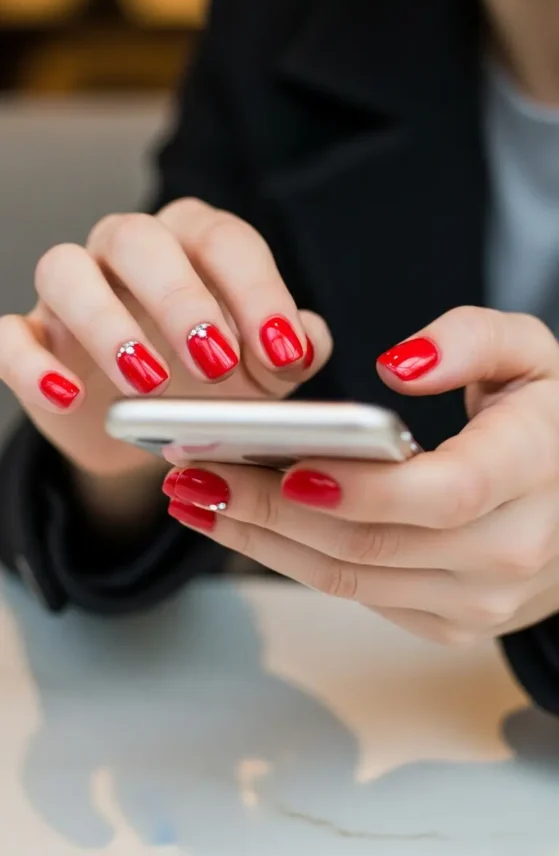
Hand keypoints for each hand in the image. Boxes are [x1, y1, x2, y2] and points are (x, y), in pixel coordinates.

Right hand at [0, 199, 330, 483]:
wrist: (145, 425)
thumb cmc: (212, 380)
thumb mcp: (263, 372)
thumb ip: (291, 351)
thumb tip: (310, 340)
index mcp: (193, 243)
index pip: (223, 240)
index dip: (256, 291)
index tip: (283, 352)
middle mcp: (127, 251)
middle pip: (139, 238)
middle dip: (180, 298)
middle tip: (217, 364)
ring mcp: (71, 292)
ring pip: (65, 269)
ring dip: (105, 322)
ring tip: (148, 383)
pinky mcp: (31, 338)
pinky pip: (8, 333)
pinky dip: (30, 362)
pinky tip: (67, 396)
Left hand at [164, 307, 558, 645]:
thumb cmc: (550, 421)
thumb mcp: (532, 354)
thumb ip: (472, 339)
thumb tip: (397, 367)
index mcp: (535, 472)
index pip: (443, 494)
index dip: (363, 488)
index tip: (288, 464)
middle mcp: (509, 551)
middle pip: (372, 546)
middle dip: (268, 511)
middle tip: (193, 471)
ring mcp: (479, 600)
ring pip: (349, 581)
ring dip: (261, 541)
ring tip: (196, 496)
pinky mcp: (449, 621)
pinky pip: (355, 596)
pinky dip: (291, 560)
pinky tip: (247, 524)